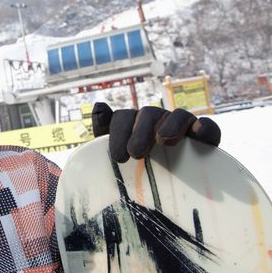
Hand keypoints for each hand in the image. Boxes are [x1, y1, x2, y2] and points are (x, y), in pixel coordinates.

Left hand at [91, 102, 220, 162]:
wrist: (168, 200)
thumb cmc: (136, 173)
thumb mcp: (117, 156)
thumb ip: (103, 132)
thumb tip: (98, 106)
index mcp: (133, 125)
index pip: (123, 117)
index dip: (119, 133)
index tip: (118, 157)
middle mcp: (156, 122)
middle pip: (148, 114)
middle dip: (140, 131)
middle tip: (136, 153)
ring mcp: (182, 128)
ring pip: (178, 115)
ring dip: (170, 125)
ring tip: (163, 141)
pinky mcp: (204, 138)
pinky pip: (207, 127)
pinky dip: (205, 127)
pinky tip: (200, 135)